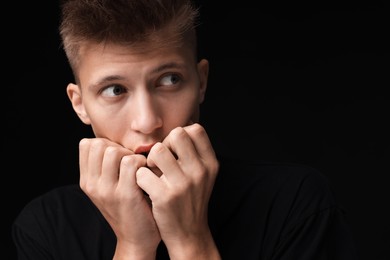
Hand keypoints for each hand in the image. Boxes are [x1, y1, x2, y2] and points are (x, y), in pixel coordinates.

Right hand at [78, 138, 160, 258]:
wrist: (136, 239)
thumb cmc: (128, 207)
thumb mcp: (108, 188)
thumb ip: (105, 166)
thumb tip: (114, 140)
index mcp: (86, 181)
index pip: (86, 144)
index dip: (106, 143)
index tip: (120, 156)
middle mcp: (92, 185)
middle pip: (100, 144)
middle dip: (119, 147)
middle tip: (132, 162)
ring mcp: (107, 191)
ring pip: (114, 151)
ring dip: (131, 155)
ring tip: (139, 168)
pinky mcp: (125, 195)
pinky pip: (131, 163)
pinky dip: (142, 163)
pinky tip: (147, 174)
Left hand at [136, 123, 219, 258]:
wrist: (189, 234)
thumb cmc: (191, 199)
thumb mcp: (203, 175)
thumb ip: (195, 152)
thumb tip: (183, 124)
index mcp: (210, 163)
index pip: (195, 129)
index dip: (181, 134)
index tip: (175, 150)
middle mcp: (200, 171)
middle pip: (177, 134)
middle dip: (165, 144)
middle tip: (161, 160)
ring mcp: (183, 184)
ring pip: (157, 150)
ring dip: (150, 159)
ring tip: (153, 172)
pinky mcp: (165, 197)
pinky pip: (143, 172)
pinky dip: (140, 178)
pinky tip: (146, 187)